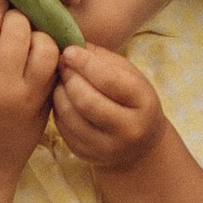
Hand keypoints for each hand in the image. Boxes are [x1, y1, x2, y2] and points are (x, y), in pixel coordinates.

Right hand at [0, 0, 59, 193]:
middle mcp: (0, 84)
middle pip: (18, 30)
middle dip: (18, 16)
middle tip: (15, 16)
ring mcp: (26, 96)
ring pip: (45, 46)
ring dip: (39, 34)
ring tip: (30, 37)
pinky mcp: (45, 105)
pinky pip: (54, 69)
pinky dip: (51, 55)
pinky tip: (43, 52)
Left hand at [50, 43, 164, 173]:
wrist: (140, 145)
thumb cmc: (132, 100)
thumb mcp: (129, 76)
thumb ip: (101, 59)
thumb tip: (69, 46)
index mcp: (143, 103)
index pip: (109, 80)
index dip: (85, 63)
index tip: (69, 51)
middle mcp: (129, 129)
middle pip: (86, 101)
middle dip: (69, 78)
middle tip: (62, 65)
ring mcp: (107, 147)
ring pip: (70, 117)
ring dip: (59, 93)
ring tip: (60, 80)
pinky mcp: (87, 156)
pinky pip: (63, 129)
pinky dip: (58, 110)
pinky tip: (62, 99)